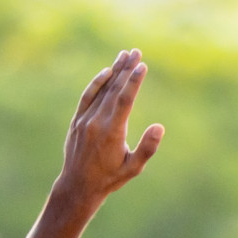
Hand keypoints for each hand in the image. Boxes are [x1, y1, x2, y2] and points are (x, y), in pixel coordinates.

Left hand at [57, 48, 163, 205]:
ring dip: (114, 71)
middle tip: (137, 52)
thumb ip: (147, 148)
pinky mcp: (78, 121)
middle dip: (126, 69)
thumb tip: (159, 127)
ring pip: (102, 90)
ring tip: (125, 55)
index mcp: (112, 132)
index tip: (142, 66)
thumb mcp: (133, 168)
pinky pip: (88, 96)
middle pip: (114, 89)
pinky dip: (97, 83)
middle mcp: (97, 122)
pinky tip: (107, 72)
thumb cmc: (110, 178)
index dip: (134, 81)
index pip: (125, 100)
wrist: (78, 186)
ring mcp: (85, 120)